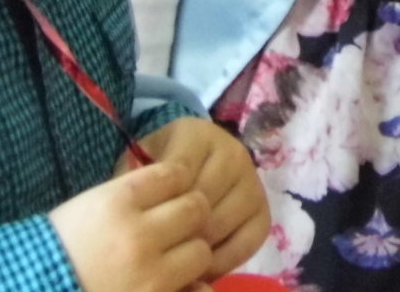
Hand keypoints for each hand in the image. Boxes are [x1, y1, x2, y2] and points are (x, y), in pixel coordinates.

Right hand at [50, 160, 211, 291]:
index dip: (177, 183)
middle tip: (178, 226)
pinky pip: (196, 289)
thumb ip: (136, 196)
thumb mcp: (91, 206)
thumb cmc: (60, 246)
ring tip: (173, 259)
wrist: (33, 287)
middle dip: (190, 215)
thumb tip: (178, 186)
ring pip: (201, 249)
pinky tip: (177, 284)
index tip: (170, 193)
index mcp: (118, 201)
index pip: (175, 175)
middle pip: (196, 208)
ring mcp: (149, 272)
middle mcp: (138, 233)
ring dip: (191, 253)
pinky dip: (192, 287)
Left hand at [130, 116, 270, 279]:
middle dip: (178, 229)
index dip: (160, 205)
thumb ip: (135, 185)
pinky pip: (250, 238)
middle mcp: (232, 150)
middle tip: (159, 247)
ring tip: (178, 255)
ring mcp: (251, 178)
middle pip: (203, 200)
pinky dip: (226, 258)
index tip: (146, 222)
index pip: (179, 175)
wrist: (185, 170)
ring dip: (199, 245)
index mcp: (196, 134)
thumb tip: (138, 214)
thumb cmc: (155, 172)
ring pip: (223, 222)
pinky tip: (204, 264)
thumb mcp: (139, 168)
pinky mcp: (263, 206)